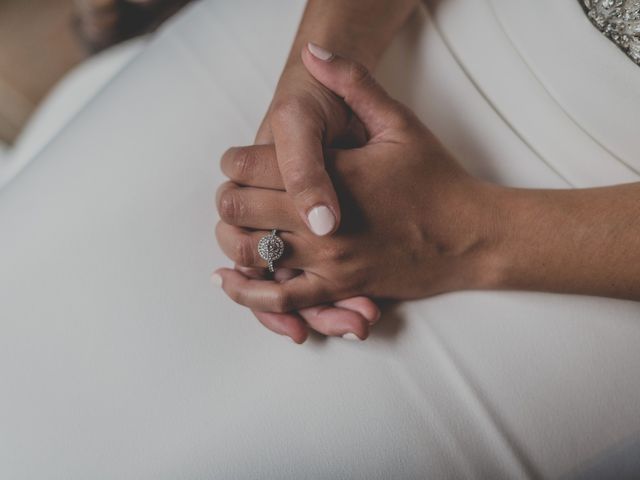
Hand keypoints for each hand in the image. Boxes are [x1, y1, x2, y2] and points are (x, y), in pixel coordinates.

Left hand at [214, 47, 500, 319]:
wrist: (469, 235)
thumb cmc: (435, 179)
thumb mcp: (399, 121)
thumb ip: (353, 82)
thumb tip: (314, 51)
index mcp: (333, 173)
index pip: (250, 165)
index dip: (233, 160)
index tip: (238, 160)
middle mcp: (322, 221)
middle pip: (239, 209)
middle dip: (229, 196)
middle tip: (235, 190)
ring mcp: (329, 260)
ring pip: (251, 253)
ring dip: (231, 238)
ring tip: (230, 227)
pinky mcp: (339, 288)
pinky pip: (281, 301)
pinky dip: (248, 293)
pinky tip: (229, 280)